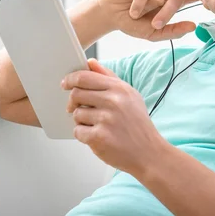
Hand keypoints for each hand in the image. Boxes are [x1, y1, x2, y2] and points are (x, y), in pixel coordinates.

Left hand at [61, 59, 166, 175]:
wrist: (148, 152)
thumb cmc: (138, 124)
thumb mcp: (129, 95)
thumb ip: (108, 76)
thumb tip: (90, 63)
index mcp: (119, 88)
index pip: (85, 77)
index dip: (71, 79)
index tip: (66, 83)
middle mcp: (113, 102)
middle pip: (76, 94)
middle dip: (74, 102)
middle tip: (78, 108)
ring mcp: (106, 119)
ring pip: (76, 114)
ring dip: (81, 121)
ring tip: (96, 125)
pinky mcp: (99, 137)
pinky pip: (78, 131)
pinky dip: (84, 135)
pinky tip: (97, 136)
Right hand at [98, 0, 200, 41]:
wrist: (111, 16)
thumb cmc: (133, 22)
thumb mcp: (154, 33)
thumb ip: (173, 31)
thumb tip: (193, 26)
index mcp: (173, 1)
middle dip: (166, 13)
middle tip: (154, 25)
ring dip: (147, 8)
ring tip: (136, 13)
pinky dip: (139, 2)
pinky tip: (132, 9)